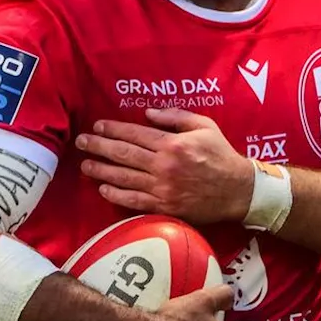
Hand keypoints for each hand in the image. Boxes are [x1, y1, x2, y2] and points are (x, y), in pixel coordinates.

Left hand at [76, 108, 254, 224]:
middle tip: (82, 142)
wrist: (239, 190)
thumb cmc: (222, 155)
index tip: (98, 126)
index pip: (135, 134)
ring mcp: (163, 189)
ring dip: (101, 170)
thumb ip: (176, 117)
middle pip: (123, 154)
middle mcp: (164, 166)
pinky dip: (117, 195)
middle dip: (99, 147)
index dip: (113, 129)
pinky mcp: (164, 207)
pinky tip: (103, 189)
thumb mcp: (205, 126)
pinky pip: (135, 201)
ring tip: (85, 165)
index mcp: (173, 144)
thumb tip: (148, 113)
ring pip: (124, 178)